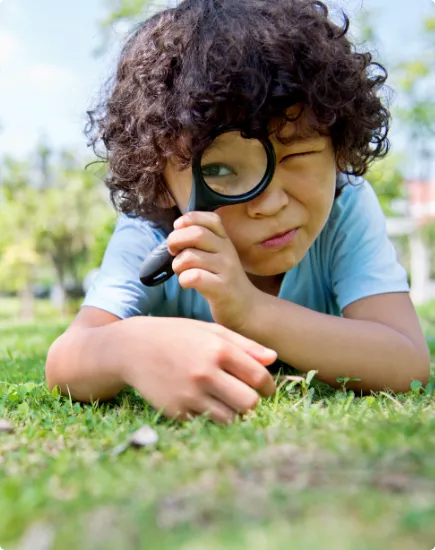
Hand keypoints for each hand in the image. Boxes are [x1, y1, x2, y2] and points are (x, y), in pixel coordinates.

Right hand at [122, 317, 276, 423]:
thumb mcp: (210, 330)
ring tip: (226, 401)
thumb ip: (244, 345)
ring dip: (233, 413)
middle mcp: (205, 373)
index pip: (259, 378)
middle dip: (253, 402)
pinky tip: (203, 402)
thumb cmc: (176, 335)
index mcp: (218, 349)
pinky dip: (210, 416)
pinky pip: (206, 422)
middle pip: (249, 403)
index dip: (267, 386)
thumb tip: (273, 359)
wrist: (133, 348)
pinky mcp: (176, 411)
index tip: (264, 388)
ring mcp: (189, 395)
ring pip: (230, 419)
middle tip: (246, 396)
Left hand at [168, 211, 257, 330]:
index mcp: (225, 240)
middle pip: (196, 233)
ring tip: (182, 272)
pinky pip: (194, 277)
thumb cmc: (222, 281)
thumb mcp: (217, 257)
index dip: (189, 220)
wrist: (247, 309)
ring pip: (190, 257)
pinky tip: (188, 284)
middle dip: (175, 240)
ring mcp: (226, 269)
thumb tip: (174, 235)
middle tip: (174, 252)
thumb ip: (200, 243)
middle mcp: (227, 251)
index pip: (209, 218)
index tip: (179, 230)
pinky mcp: (222, 288)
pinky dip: (184, 280)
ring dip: (177, 265)